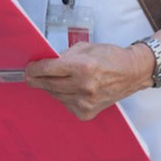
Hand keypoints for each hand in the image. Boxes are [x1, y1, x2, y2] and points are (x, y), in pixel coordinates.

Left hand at [24, 42, 152, 120]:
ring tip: (53, 79)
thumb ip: (64, 56)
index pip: (49, 69)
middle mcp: (84, 86)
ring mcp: (85, 102)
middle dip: (36, 79)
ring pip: (56, 95)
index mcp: (84, 66)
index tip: (28, 68)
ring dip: (51, 87)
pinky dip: (63, 96)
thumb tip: (45, 63)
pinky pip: (65, 104)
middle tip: (29, 75)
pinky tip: (70, 88)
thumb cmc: (110, 57)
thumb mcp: (86, 48)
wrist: (131, 73)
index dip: (35, 69)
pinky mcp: (86, 113)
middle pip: (49, 84)